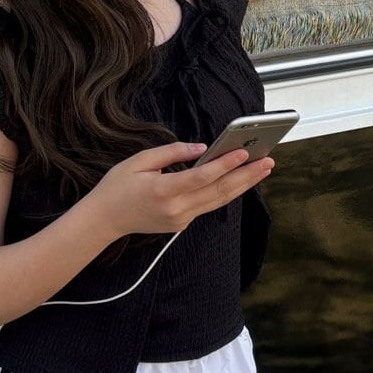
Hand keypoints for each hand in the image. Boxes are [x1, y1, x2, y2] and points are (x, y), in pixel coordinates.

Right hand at [90, 139, 273, 239]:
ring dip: (243, 185)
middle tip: (268, 162)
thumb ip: (171, 152)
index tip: (244, 153)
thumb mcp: (138, 161)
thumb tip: (201, 148)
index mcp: (163, 191)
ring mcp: (180, 219)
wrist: (104, 220)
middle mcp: (176, 209)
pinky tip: (239, 180)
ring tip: (262, 170)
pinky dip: (226, 192)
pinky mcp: (181, 224)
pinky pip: (208, 205)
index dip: (225, 165)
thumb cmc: (117, 186)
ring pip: (219, 201)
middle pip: (219, 192)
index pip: (202, 177)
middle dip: (246, 176)